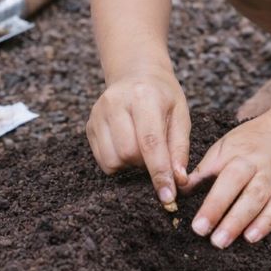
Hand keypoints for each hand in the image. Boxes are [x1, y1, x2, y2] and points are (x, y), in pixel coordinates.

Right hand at [86, 69, 189, 206]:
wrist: (136, 73)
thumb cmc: (163, 96)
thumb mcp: (180, 114)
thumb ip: (179, 148)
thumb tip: (178, 181)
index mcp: (143, 96)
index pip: (150, 142)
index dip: (159, 173)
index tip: (168, 197)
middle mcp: (116, 103)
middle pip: (128, 153)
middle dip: (145, 164)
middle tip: (155, 153)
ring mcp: (98, 114)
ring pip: (112, 160)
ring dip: (130, 165)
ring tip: (141, 148)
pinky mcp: (89, 125)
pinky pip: (102, 160)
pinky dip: (118, 162)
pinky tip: (128, 146)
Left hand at [180, 110, 270, 247]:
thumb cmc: (253, 141)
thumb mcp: (226, 146)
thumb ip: (205, 169)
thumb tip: (179, 190)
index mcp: (237, 151)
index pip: (219, 174)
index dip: (207, 199)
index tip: (194, 222)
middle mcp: (257, 162)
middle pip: (237, 184)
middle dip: (218, 208)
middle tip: (201, 232)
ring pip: (258, 197)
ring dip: (239, 220)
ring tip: (221, 241)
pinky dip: (267, 222)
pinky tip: (252, 237)